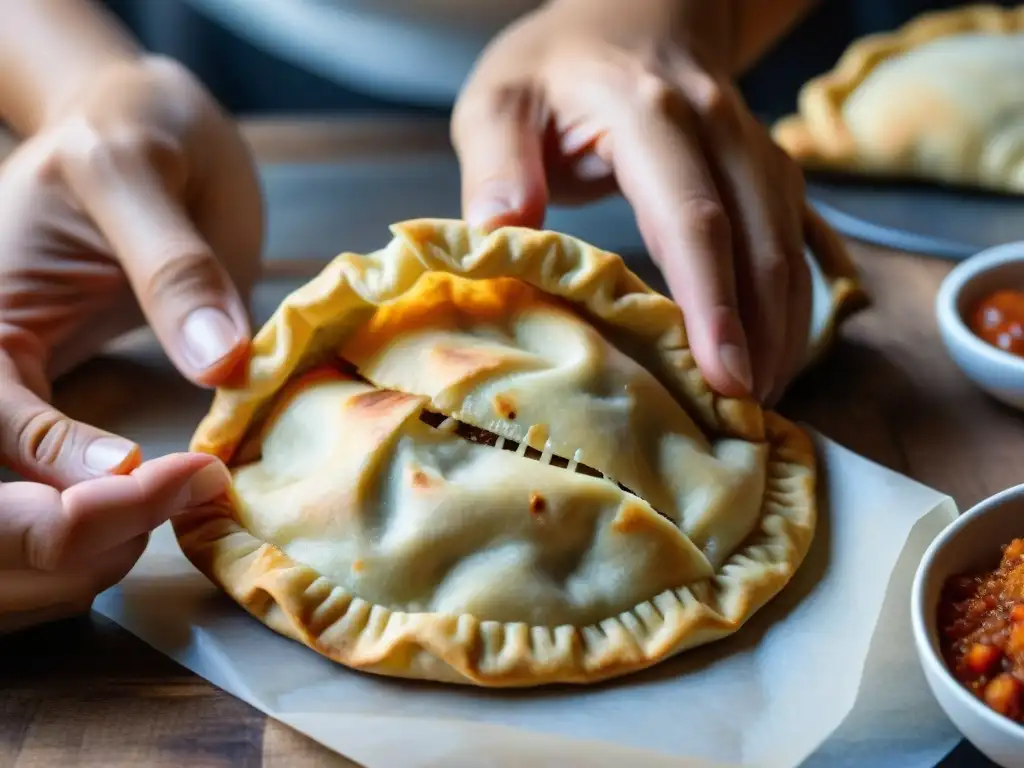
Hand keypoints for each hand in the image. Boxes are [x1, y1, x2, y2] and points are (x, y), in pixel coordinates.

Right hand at [0, 55, 261, 628]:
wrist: (142, 132)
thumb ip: (172, 269)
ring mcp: (13, 403)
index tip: (153, 475)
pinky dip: (101, 536)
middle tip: (179, 501)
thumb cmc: (129, 135)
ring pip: (17, 528)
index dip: (65, 468)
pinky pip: (54, 509)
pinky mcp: (51, 420)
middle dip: (73, 530)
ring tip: (180, 503)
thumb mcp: (136, 172)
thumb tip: (220, 365)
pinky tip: (159, 508)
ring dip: (88, 548)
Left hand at [453, 0, 819, 404]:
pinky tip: (776, 355)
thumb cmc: (557, 68)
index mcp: (648, 114)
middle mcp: (718, 128)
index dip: (711, 303)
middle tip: (746, 417)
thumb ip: (497, 165)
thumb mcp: (501, 101)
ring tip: (761, 402)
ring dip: (784, 328)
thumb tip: (500, 236)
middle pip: (759, 242)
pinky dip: (791, 303)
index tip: (721, 376)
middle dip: (760, 336)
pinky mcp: (767, 168)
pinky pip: (797, 239)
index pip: (692, 218)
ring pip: (789, 245)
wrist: (634, 12)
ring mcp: (753, 146)